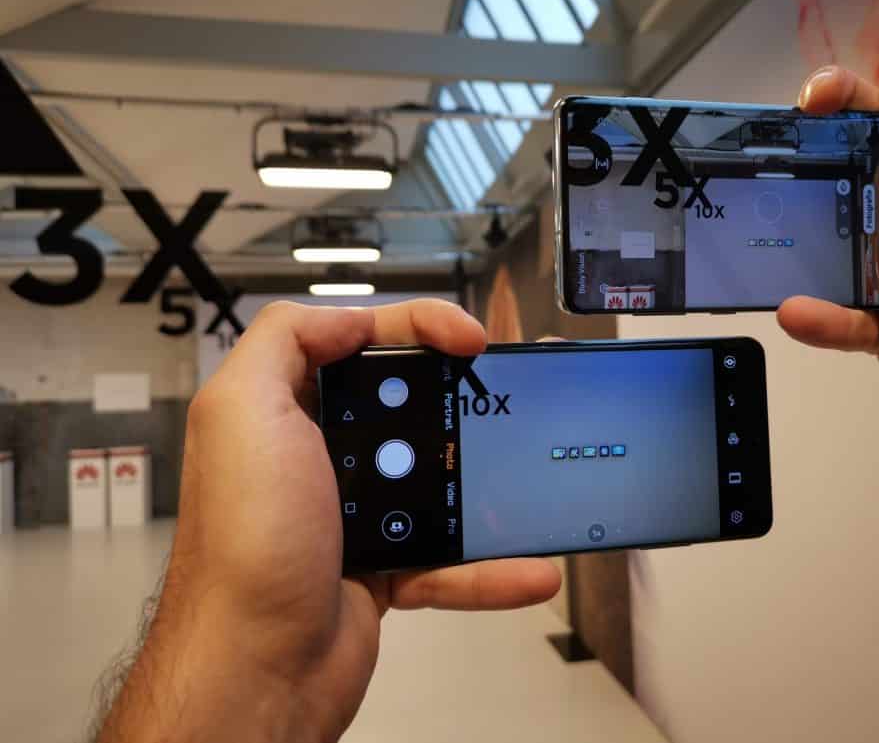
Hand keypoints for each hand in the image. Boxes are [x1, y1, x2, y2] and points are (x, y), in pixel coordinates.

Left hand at [96, 300, 559, 742]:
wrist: (256, 669)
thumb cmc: (245, 546)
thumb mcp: (241, 411)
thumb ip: (283, 339)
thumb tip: (348, 316)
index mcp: (283, 411)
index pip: (360, 342)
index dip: (419, 326)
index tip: (468, 338)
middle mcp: (317, 456)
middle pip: (409, 405)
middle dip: (462, 399)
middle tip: (507, 397)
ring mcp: (353, 514)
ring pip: (436, 483)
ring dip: (486, 486)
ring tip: (530, 479)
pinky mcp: (382, 568)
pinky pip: (448, 559)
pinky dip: (488, 568)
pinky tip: (527, 568)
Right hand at [778, 62, 878, 432]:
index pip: (873, 129)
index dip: (842, 105)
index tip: (819, 97)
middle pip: (835, 184)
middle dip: (800, 161)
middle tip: (776, 152)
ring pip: (824, 256)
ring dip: (787, 240)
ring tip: (762, 225)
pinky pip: (843, 327)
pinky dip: (817, 320)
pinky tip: (798, 307)